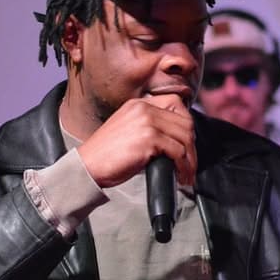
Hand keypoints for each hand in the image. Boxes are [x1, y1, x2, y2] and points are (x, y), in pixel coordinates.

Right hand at [77, 94, 196, 187]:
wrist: (87, 165)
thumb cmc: (106, 155)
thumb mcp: (128, 129)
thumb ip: (148, 126)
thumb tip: (174, 140)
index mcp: (139, 104)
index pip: (175, 104)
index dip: (185, 124)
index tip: (186, 143)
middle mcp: (144, 108)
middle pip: (184, 121)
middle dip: (191, 145)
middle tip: (189, 164)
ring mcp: (147, 122)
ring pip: (185, 137)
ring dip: (190, 159)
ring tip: (187, 174)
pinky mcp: (149, 139)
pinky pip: (178, 151)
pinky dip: (183, 166)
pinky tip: (180, 175)